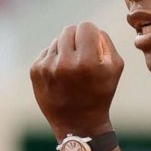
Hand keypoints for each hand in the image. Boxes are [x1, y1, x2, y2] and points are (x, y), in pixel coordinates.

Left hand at [30, 21, 123, 139]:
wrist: (78, 124)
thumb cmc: (100, 94)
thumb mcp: (114, 68)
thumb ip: (105, 42)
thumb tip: (91, 28)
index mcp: (87, 61)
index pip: (86, 26)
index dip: (91, 34)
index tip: (92, 46)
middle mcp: (65, 63)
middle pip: (69, 30)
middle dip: (77, 39)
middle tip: (82, 57)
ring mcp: (47, 67)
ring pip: (56, 40)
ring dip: (65, 49)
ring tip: (71, 69)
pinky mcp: (35, 71)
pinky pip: (46, 52)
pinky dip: (54, 59)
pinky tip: (60, 75)